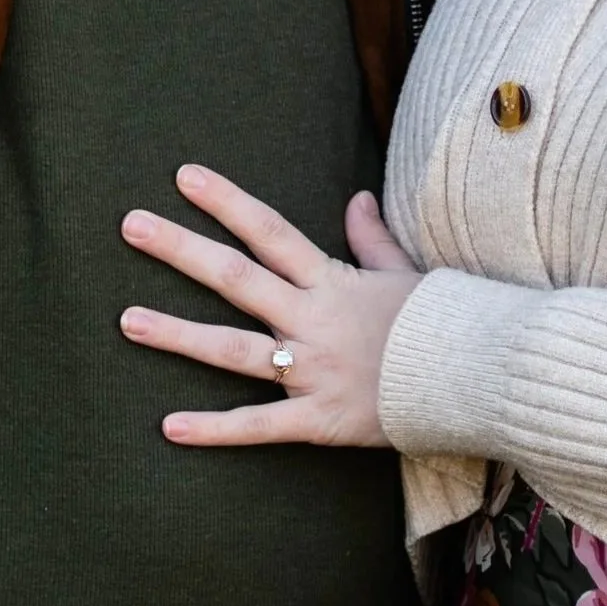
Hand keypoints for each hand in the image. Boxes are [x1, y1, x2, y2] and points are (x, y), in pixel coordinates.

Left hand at [119, 168, 418, 447]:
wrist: (480, 379)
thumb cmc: (443, 323)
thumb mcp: (407, 272)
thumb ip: (373, 238)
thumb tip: (356, 199)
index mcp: (332, 281)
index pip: (269, 231)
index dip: (226, 201)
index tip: (182, 176)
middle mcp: (312, 320)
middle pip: (236, 278)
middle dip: (180, 250)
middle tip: (130, 225)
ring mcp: (312, 370)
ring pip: (233, 350)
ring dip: (177, 335)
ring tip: (127, 320)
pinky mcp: (319, 419)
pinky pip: (259, 425)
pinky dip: (215, 429)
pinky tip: (168, 427)